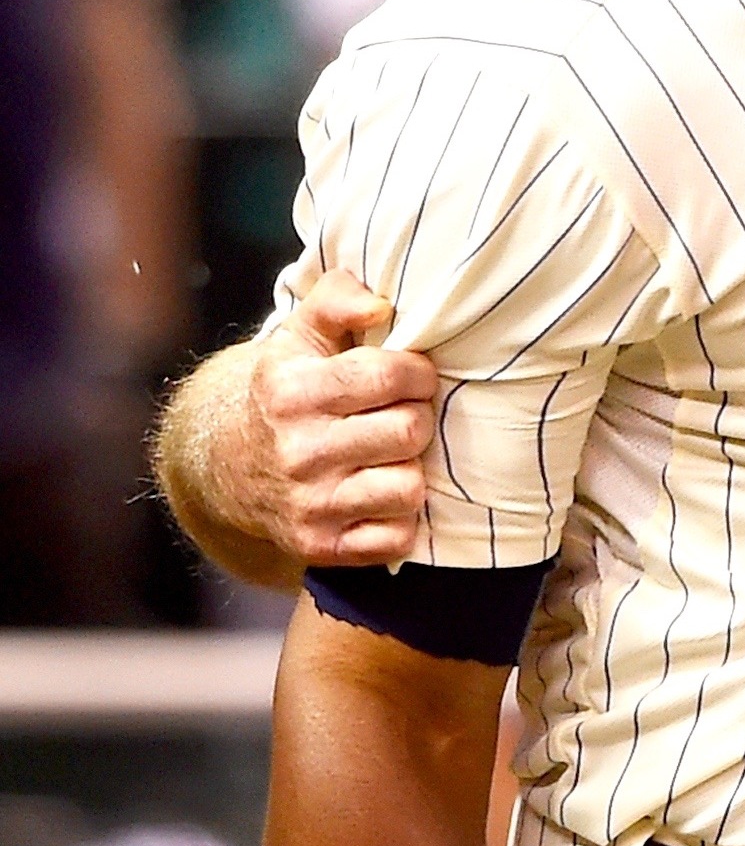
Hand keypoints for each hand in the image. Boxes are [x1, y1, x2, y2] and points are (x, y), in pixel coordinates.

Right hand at [238, 271, 439, 566]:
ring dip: (410, 469)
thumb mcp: (301, 334)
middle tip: (401, 415)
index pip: (392, 375)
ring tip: (389, 456)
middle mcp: (297, 452)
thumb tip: (380, 306)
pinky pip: (397, 537)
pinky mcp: (319, 546)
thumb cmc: (285, 391)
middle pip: (410, 431)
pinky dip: (399, 519)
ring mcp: (308, 505)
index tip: (410, 375)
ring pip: (409, 487)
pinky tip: (379, 496)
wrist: (226, 465)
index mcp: (292, 392)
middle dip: (416, 418)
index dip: (417, 372)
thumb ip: (338, 299)